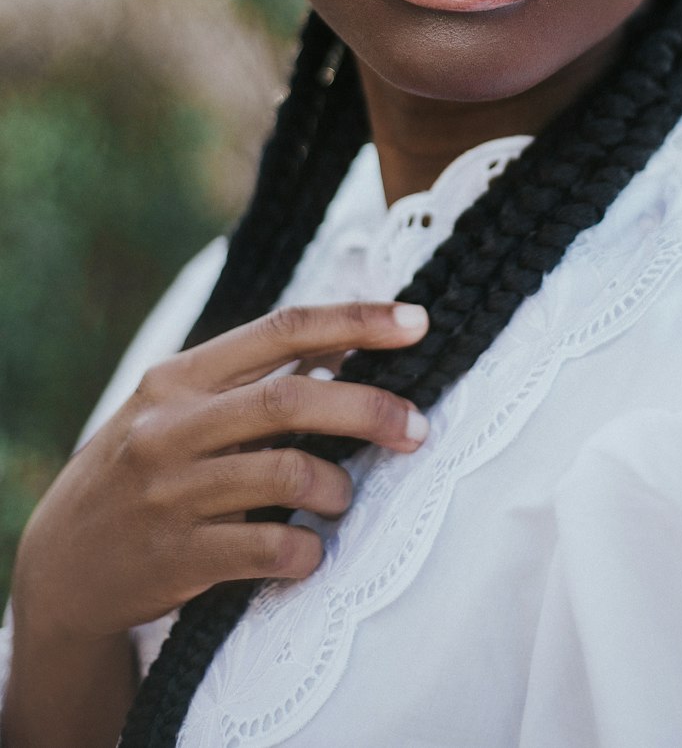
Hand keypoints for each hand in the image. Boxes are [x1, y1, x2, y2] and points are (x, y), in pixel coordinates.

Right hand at [10, 301, 429, 646]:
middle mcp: (171, 427)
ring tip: (340, 498)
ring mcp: (172, 493)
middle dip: (369, 410)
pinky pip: (271, 550)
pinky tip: (308, 553)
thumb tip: (349, 340)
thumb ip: (251, 378)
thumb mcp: (177, 407)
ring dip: (337, 489)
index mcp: (179, 377)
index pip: (280, 329)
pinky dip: (308, 552)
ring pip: (288, 476)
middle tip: (418, 428)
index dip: (355, 321)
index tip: (415, 322)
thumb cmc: (144, 468)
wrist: (61, 562)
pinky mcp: (179, 558)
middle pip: (290, 401)